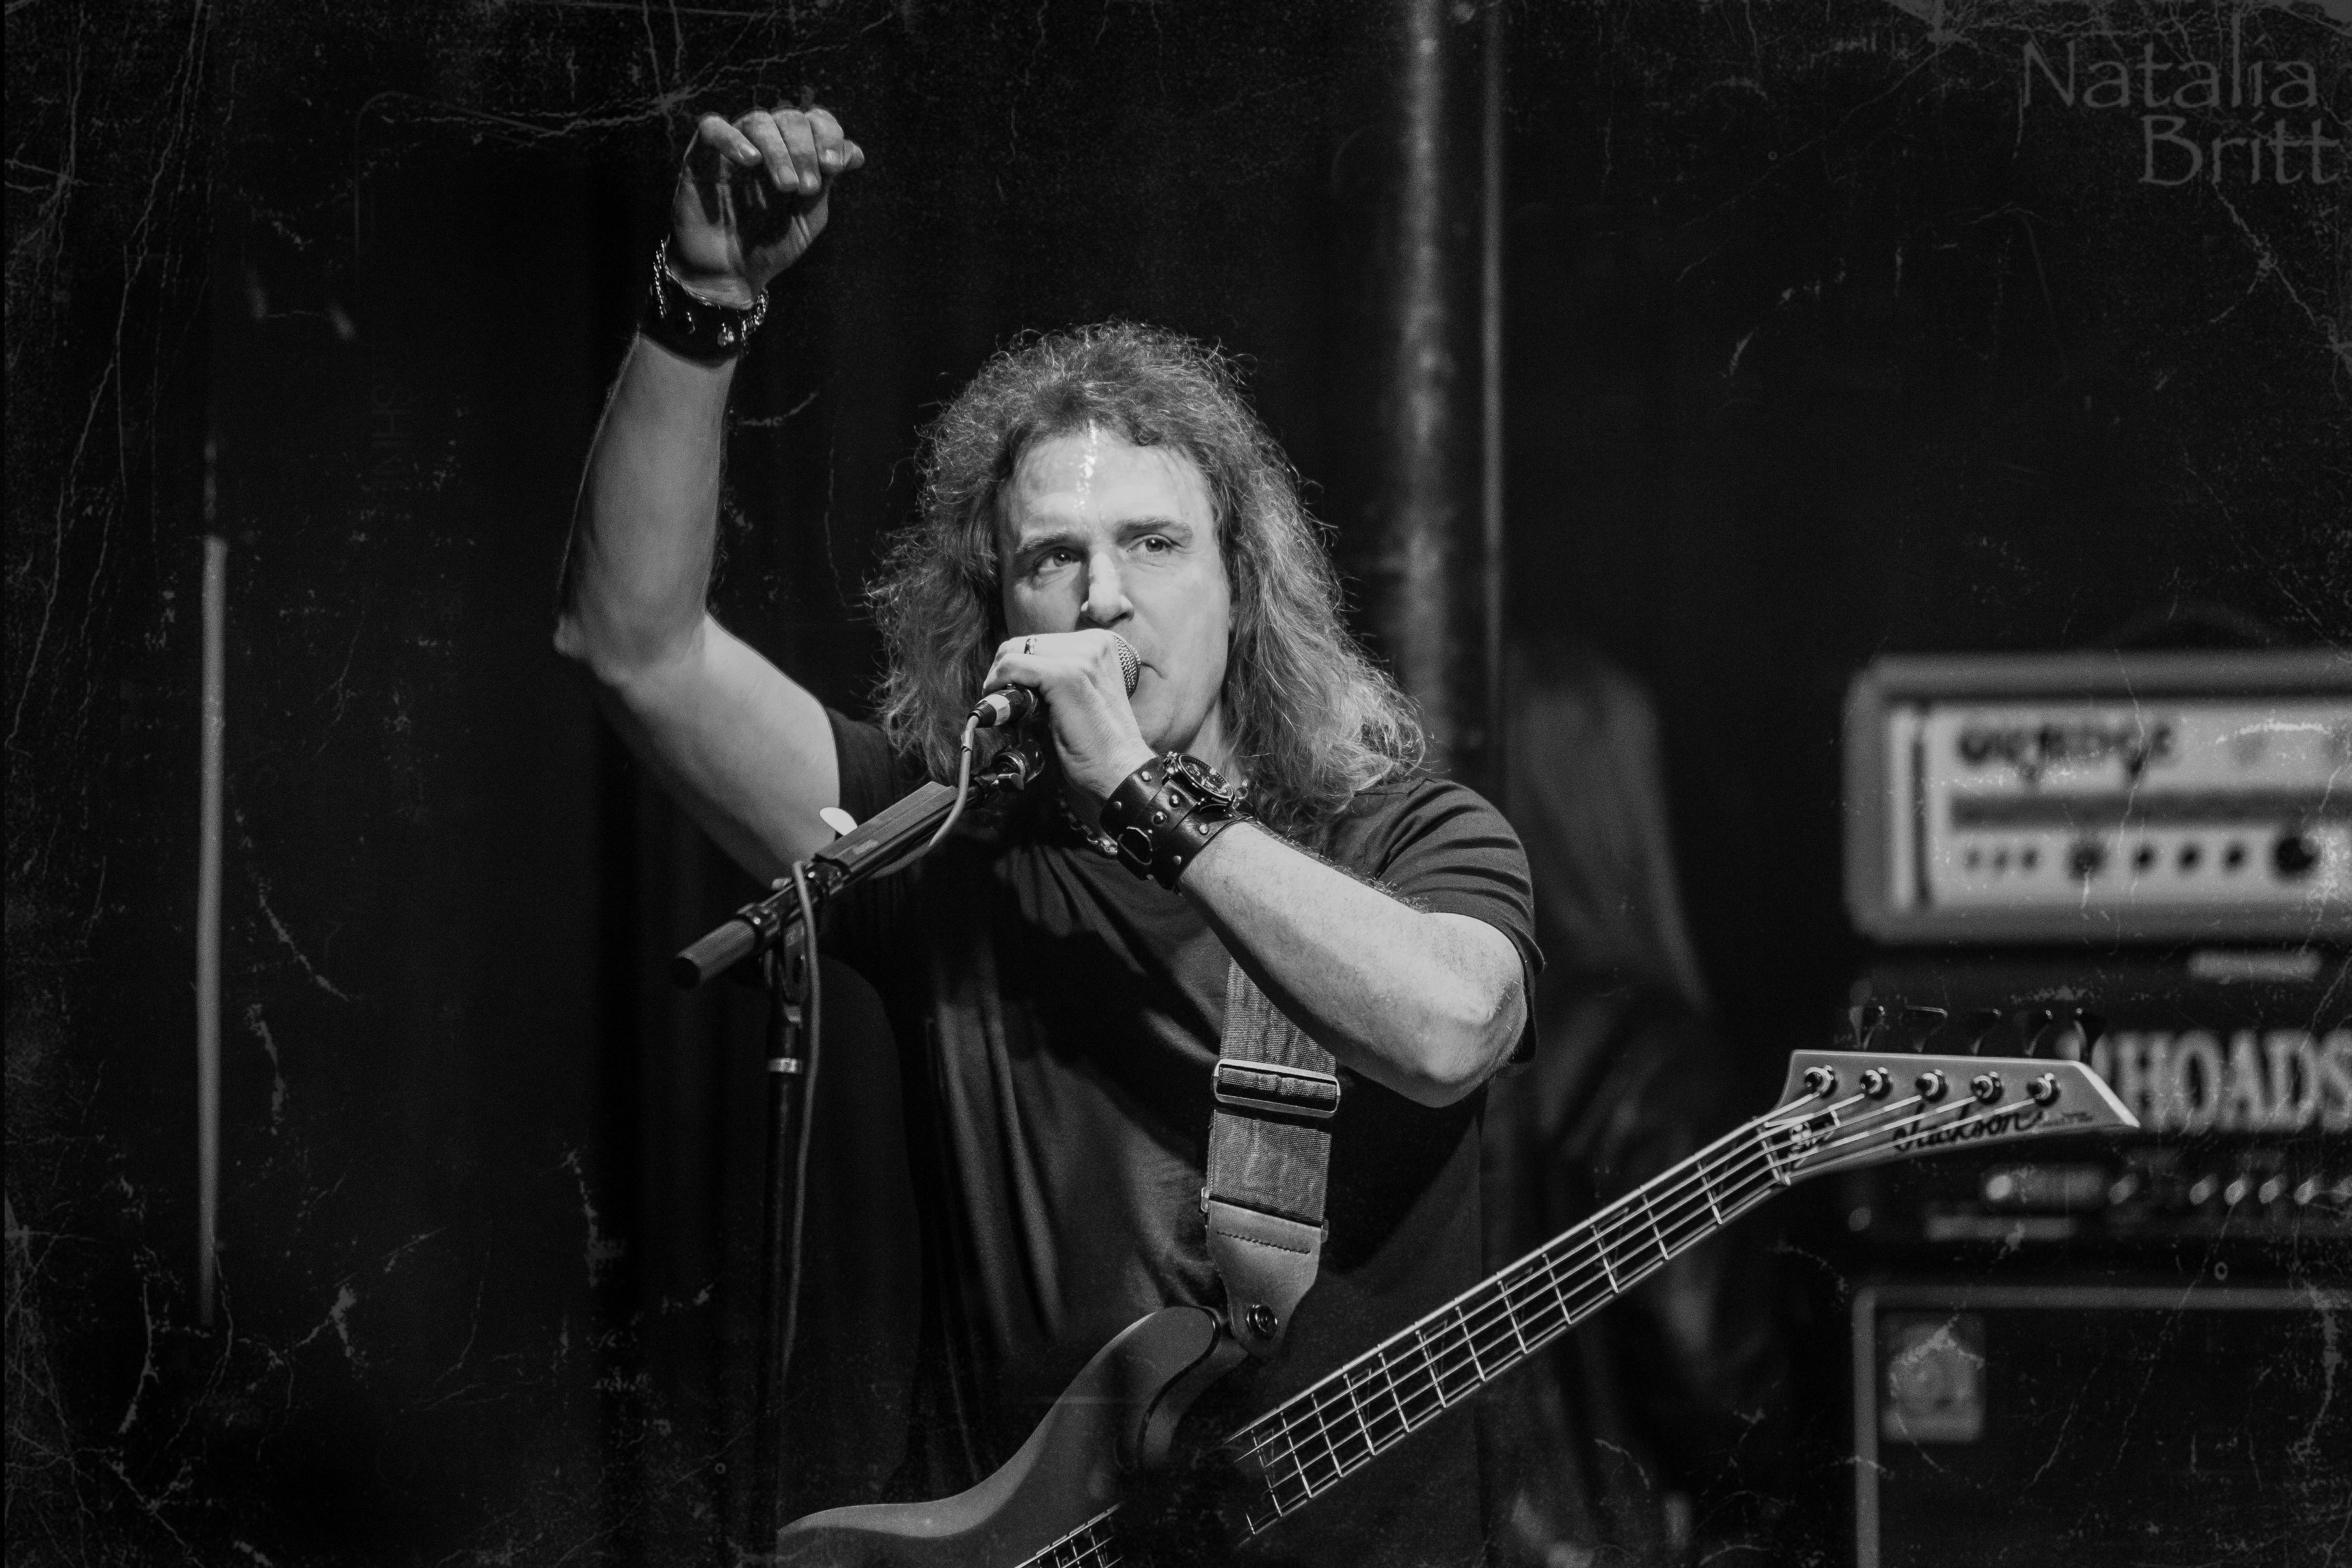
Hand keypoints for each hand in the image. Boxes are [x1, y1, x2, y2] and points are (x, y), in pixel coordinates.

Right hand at [669, 106, 864, 306]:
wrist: (730, 275)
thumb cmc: (770, 246)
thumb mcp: (808, 216)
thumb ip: (826, 183)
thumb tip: (854, 152)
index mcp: (794, 154)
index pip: (814, 121)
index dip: (828, 135)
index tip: (834, 167)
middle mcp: (765, 145)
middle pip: (789, 118)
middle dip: (804, 150)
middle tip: (807, 187)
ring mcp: (733, 148)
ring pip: (758, 122)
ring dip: (779, 151)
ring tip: (787, 187)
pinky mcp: (701, 158)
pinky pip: (711, 128)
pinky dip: (732, 138)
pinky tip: (751, 161)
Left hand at [980, 630, 1154, 805]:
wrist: (1120, 773)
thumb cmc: (1099, 746)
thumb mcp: (1081, 698)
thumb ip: (1057, 677)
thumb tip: (1014, 675)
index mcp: (1100, 644)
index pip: (1041, 642)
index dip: (1020, 667)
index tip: (1015, 695)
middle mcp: (1093, 643)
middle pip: (1024, 643)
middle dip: (1007, 673)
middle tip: (1008, 706)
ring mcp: (1081, 657)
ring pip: (1014, 652)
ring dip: (1001, 682)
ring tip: (1010, 712)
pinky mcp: (1066, 675)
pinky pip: (1012, 667)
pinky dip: (998, 686)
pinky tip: (1004, 709)